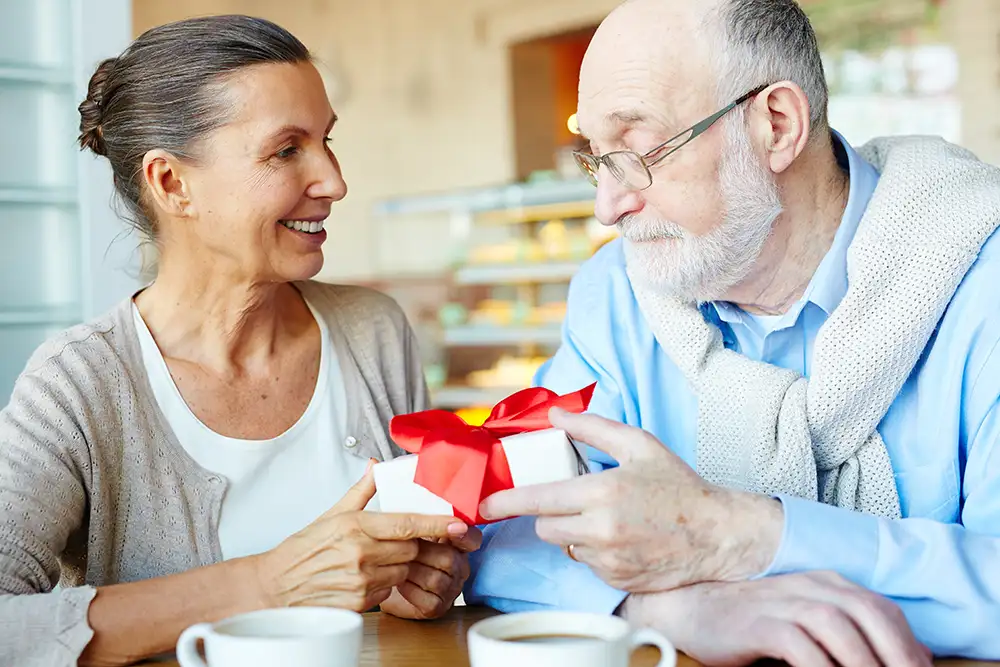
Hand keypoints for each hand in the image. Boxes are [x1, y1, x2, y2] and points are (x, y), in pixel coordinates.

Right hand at [252, 462, 468, 611]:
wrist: (275, 586)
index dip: (437, 525)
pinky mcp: (361, 602)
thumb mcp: (331, 514)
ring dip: (399, 567)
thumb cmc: (304, 549)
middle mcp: (361, 553)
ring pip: (404, 572)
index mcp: (356, 526)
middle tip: (401, 544)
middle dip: (413, 547)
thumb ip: (360, 491)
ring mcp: (362, 580)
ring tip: (376, 561)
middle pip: (412, 550)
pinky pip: (390, 592)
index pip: (408, 524)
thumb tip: (375, 465)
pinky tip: (367, 578)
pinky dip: (385, 585)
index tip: (459, 524)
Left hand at [379, 527, 481, 619]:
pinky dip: (411, 591)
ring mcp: (451, 589)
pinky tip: (400, 584)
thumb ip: (422, 518)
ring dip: (412, 571)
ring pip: (437, 579)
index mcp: (457, 544)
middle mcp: (459, 567)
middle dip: (422, 552)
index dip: (465, 535)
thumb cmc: (397, 551)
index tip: (454, 528)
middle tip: (400, 547)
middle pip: (450, 558)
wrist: (382, 579)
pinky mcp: (438, 608)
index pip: (472, 539)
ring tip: (396, 564)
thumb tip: (417, 497)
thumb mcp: (409, 529)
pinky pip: (430, 600)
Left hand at [478, 409, 782, 591]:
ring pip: (565, 546)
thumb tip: (556, 415)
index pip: (538, 500)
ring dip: (575, 533)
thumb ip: (593, 428)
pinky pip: (588, 565)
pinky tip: (623, 539)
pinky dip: (595, 552)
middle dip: (550, 514)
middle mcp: (601, 530)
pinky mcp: (617, 580)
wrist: (718, 535)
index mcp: (602, 493)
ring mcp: (609, 560)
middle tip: (576, 502)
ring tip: (610, 520)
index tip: (485, 503)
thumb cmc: (678, 485)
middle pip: (544, 527)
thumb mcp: (639, 445)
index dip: (506, 501)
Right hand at [624, 572, 932, 666]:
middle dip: (896, 652)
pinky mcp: (757, 622)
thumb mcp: (801, 619)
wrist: (687, 608)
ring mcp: (782, 601)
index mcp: (825, 583)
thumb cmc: (749, 622)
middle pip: (867, 612)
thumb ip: (843, 632)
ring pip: (838, 626)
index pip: (881, 608)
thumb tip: (897, 656)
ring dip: (863, 661)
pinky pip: (799, 644)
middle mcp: (808, 585)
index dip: (907, 642)